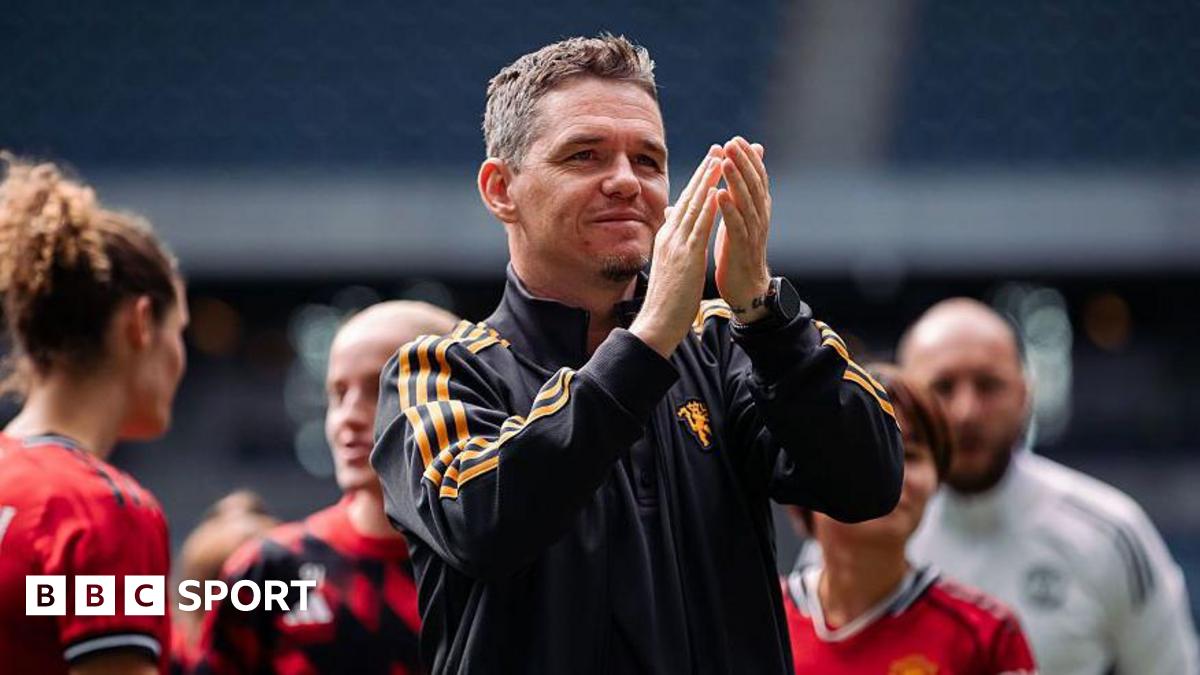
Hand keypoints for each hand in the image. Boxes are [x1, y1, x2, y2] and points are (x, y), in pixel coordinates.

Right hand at [630, 146, 723, 357]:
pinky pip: (699, 228)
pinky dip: (709, 207)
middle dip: (704, 172)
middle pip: (689, 198)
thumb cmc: (665, 299)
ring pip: (695, 207)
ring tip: (720, 160)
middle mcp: (670, 237)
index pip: (684, 203)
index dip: (698, 181)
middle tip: (717, 149)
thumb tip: (672, 221)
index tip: (710, 161)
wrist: (656, 322)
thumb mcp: (667, 264)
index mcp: (666, 238)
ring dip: (708, 182)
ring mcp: (677, 245)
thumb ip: (670, 241)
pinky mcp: (686, 257)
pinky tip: (717, 191)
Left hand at [715, 137, 771, 323]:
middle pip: (754, 184)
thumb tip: (732, 176)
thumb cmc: (738, 251)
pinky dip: (730, 209)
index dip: (748, 158)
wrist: (746, 287)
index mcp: (758, 209)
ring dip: (737, 180)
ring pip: (747, 201)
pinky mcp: (743, 247)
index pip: (756, 178)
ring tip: (727, 161)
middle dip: (743, 162)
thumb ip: (737, 196)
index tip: (736, 139)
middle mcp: (759, 217)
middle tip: (732, 142)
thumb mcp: (739, 220)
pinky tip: (721, 196)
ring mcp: (753, 232)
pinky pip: (737, 226)